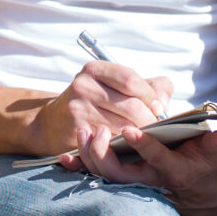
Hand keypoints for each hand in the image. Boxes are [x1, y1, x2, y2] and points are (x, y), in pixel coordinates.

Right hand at [25, 59, 171, 161]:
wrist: (53, 124)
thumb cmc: (96, 102)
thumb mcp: (117, 86)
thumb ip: (150, 87)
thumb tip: (163, 104)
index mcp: (95, 70)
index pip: (132, 80)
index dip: (151, 97)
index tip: (158, 109)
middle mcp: (84, 86)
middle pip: (132, 107)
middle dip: (149, 121)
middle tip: (155, 128)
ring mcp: (78, 110)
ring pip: (124, 128)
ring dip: (138, 136)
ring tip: (142, 136)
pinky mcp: (78, 133)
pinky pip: (111, 142)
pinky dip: (123, 146)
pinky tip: (126, 145)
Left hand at [75, 124, 216, 215]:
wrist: (203, 188)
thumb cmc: (207, 161)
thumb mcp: (216, 151)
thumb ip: (214, 141)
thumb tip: (215, 131)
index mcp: (174, 171)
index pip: (158, 160)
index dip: (144, 147)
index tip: (130, 130)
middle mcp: (151, 181)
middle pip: (121, 175)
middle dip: (104, 155)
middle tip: (97, 131)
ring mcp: (134, 183)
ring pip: (106, 177)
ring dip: (90, 157)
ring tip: (83, 131)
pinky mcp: (122, 181)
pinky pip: (96, 177)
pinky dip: (79, 168)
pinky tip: (63, 157)